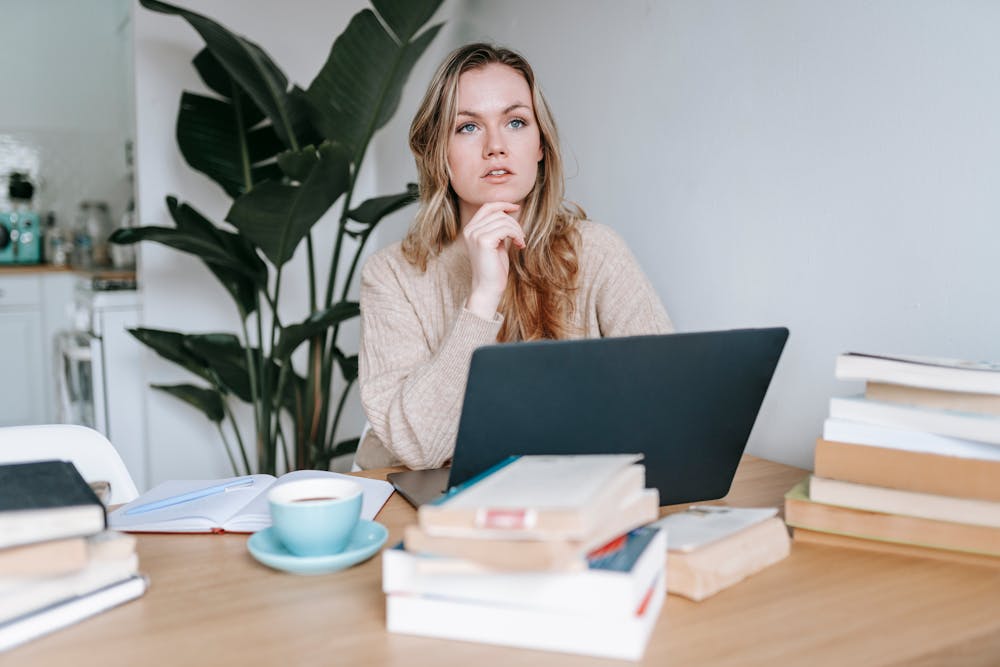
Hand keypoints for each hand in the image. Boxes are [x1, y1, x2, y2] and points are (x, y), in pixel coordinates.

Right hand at [462, 202, 525, 318]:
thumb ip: (498, 228)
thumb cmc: (494, 267)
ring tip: (520, 242)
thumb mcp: (496, 243)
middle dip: (514, 223)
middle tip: (521, 237)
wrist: (488, 287)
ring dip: (517, 230)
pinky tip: (519, 245)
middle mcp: (470, 230)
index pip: (487, 207)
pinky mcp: (483, 241)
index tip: (517, 208)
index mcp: (470, 229)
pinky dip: (516, 235)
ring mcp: (475, 235)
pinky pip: (506, 229)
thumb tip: (510, 212)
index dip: (503, 204)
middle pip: (498, 213)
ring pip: (503, 220)